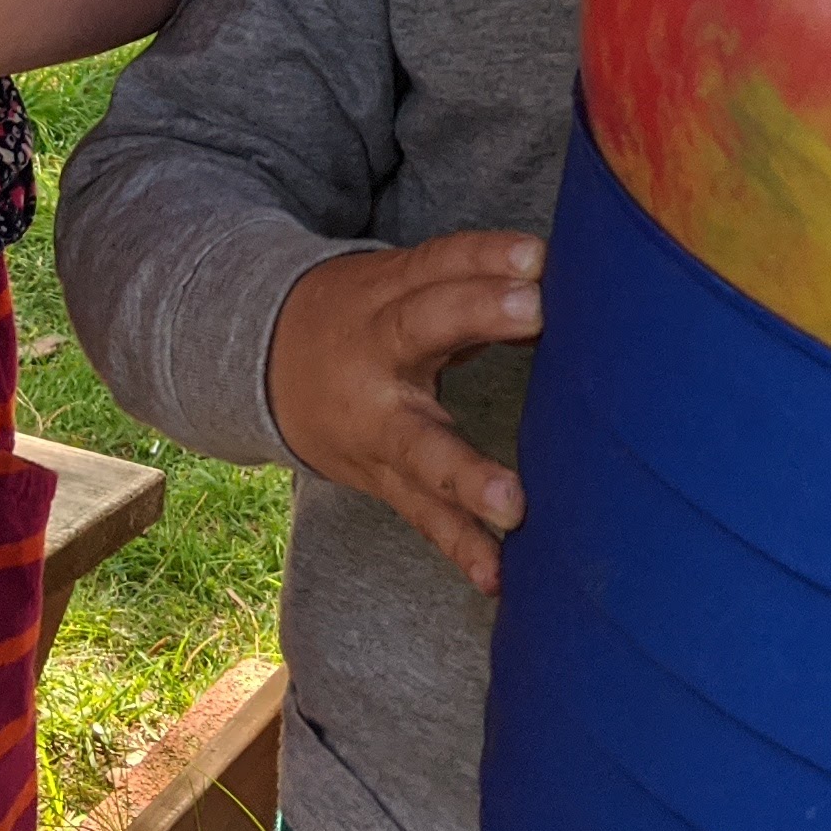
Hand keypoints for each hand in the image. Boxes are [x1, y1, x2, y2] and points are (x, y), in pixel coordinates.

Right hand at [266, 234, 545, 597]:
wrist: (262, 367)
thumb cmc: (362, 318)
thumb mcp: (400, 288)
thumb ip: (472, 287)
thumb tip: (569, 286)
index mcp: (384, 297)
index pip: (437, 262)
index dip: (484, 254)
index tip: (538, 253)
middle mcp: (377, 355)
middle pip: (422, 327)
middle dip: (476, 314)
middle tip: (535, 309)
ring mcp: (377, 425)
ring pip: (420, 446)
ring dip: (468, 477)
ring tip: (515, 506)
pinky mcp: (382, 479)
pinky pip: (422, 515)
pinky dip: (460, 547)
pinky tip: (497, 576)